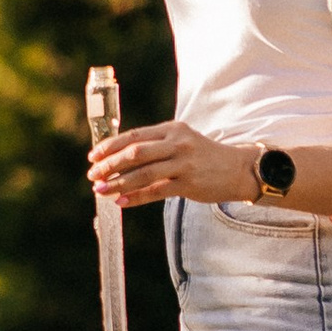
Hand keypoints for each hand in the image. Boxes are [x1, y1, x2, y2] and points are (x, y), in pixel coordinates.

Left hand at [89, 123, 258, 208]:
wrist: (238, 169)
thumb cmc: (204, 157)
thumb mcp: (181, 141)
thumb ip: (156, 146)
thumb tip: (119, 159)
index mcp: (171, 129)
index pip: (134, 135)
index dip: (111, 146)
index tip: (94, 156)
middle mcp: (177, 143)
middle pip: (135, 152)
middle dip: (110, 164)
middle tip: (93, 174)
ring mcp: (184, 163)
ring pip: (143, 173)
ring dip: (118, 182)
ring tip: (101, 189)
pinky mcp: (189, 183)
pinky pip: (157, 191)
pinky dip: (137, 196)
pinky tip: (122, 202)